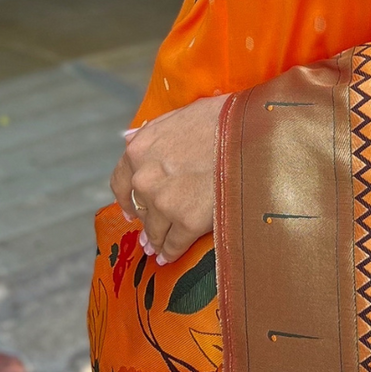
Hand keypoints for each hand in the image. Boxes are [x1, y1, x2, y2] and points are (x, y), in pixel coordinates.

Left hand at [112, 95, 225, 266]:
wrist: (250, 136)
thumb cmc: (222, 120)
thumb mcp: (180, 115)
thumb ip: (152, 132)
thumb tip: (128, 139)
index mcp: (140, 150)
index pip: (120, 182)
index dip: (126, 199)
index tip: (131, 211)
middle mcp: (144, 178)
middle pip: (140, 209)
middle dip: (147, 220)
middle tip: (150, 233)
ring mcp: (164, 202)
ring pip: (154, 231)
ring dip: (157, 240)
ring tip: (159, 249)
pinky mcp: (187, 222)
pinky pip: (173, 244)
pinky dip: (171, 252)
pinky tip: (170, 256)